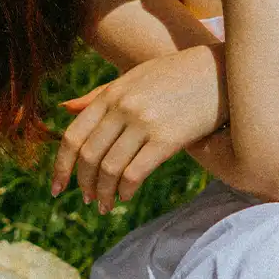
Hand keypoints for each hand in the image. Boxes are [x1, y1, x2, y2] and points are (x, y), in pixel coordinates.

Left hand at [52, 49, 225, 210]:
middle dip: (84, 184)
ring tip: (105, 206)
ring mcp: (144, 122)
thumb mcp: (134, 78)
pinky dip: (126, 191)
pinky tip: (126, 197)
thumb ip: (100, 95)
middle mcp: (123, 107)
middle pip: (88, 156)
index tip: (57, 188)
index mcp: (110, 94)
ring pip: (110, 169)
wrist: (222, 72)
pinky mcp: (167, 138)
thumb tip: (64, 108)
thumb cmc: (176, 76)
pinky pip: (135, 173)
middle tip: (87, 200)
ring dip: (104, 193)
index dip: (60, 167)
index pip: (73, 136)